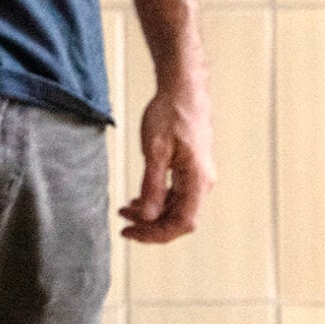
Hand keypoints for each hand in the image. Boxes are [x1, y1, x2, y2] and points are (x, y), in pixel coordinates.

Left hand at [117, 83, 213, 244]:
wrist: (183, 89)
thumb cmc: (171, 113)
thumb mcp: (155, 150)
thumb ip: (152, 185)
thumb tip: (149, 216)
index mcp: (197, 179)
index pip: (182, 223)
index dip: (156, 234)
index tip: (131, 232)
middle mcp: (202, 182)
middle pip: (178, 219)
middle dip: (150, 225)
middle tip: (123, 225)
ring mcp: (198, 176)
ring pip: (176, 208)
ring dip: (151, 213)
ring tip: (125, 211)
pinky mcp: (191, 169)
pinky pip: (176, 194)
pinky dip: (157, 200)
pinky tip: (139, 199)